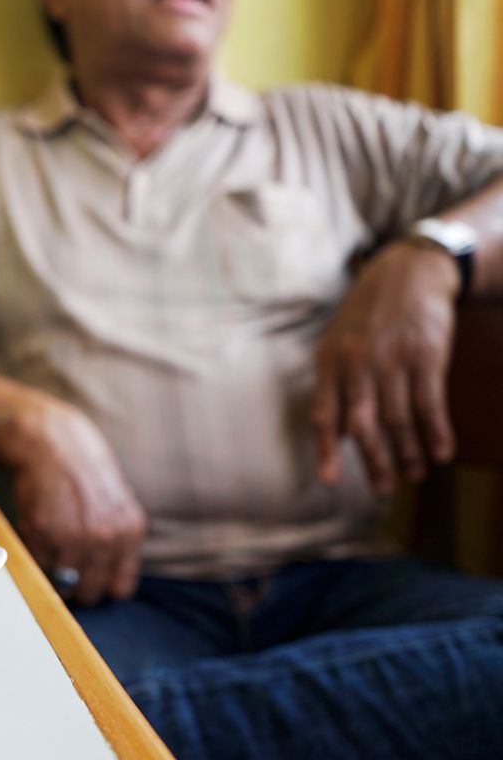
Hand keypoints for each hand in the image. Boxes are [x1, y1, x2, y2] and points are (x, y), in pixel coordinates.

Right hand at [0, 393, 145, 604]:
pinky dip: (33, 556)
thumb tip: (108, 567)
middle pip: (89, 592)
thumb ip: (117, 534)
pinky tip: (35, 534)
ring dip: (52, 573)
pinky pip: (37, 565)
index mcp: (130, 531)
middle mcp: (106, 539)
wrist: (48, 439)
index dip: (102, 585)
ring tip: (48, 549)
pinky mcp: (42, 534)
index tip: (89, 577)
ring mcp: (74, 539)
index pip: (120, 589)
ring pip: (61, 585)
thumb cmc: (81, 462)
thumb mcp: (118, 498)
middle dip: (75, 584)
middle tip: (64, 565)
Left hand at [311, 241, 459, 492]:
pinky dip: (435, 431)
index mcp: (329, 362)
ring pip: (398, 418)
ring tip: (414, 475)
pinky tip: (441, 452)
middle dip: (374, 461)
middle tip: (383, 491)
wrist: (407, 272)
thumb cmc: (367, 316)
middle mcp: (357, 363)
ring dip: (408, 451)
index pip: (323, 414)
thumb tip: (336, 435)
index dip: (326, 449)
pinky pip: (430, 402)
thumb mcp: (337, 342)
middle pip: (363, 424)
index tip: (330, 481)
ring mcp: (393, 359)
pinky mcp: (426, 355)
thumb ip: (335, 385)